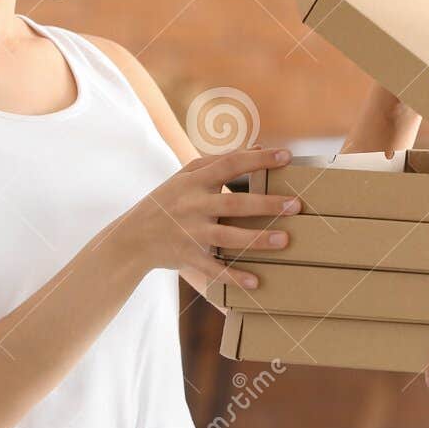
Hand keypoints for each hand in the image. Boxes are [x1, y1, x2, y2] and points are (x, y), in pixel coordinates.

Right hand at [118, 148, 299, 290]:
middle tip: (296, 205)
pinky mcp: (187, 257)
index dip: (258, 159)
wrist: (132, 238)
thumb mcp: (184, 176)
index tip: (286, 156)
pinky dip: (234, 276)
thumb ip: (218, 162)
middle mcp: (193, 205)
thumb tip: (257, 147)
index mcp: (194, 181)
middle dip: (266, 204)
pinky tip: (256, 281)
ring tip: (285, 240)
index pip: (230, 164)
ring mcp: (190, 232)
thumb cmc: (166, 201)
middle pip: (234, 203)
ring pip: (228, 237)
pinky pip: (214, 269)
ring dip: (258, 239)